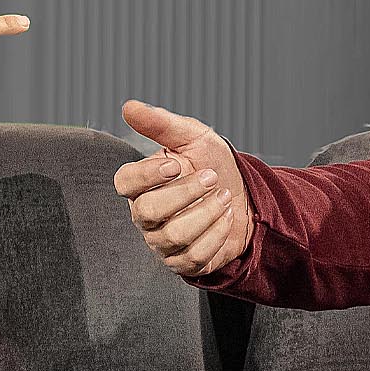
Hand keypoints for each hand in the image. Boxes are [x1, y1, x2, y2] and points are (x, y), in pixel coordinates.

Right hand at [111, 102, 253, 278]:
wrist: (246, 199)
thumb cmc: (213, 167)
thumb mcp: (193, 138)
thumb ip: (161, 124)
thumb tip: (129, 107)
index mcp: (140, 185)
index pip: (124, 183)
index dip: (147, 175)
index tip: (175, 164)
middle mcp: (144, 215)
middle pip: (149, 211)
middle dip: (188, 193)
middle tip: (212, 177)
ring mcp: (161, 242)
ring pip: (175, 235)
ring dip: (208, 212)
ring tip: (224, 197)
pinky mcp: (183, 263)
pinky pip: (195, 255)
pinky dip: (218, 233)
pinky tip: (226, 218)